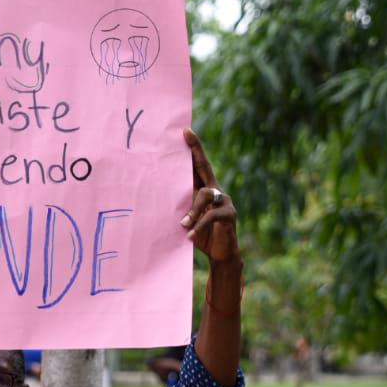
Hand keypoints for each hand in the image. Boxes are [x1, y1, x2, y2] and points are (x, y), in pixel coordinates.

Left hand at [181, 129, 239, 263]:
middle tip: (186, 135)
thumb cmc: (200, 236)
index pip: (198, 166)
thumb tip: (157, 198)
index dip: (194, 148)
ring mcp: (225, 202)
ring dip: (192, 210)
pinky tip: (189, 236)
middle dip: (196, 151)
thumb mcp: (187, 220)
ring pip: (205, 195)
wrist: (220, 256)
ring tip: (182, 224)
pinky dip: (199, 225)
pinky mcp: (229, 215)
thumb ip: (180, 208)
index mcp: (205, 190)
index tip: (185, 131)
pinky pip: (211, 215)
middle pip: (206, 167)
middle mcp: (217, 191)